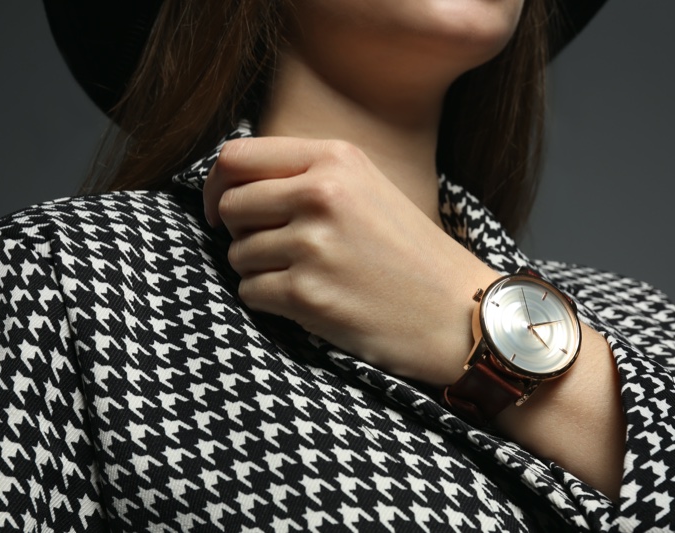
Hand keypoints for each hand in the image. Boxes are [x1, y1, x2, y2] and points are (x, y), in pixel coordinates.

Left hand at [203, 137, 499, 384]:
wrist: (455, 312)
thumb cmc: (410, 252)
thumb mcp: (367, 188)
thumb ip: (306, 175)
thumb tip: (232, 183)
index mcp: (335, 159)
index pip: (237, 157)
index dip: (219, 185)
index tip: (224, 209)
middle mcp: (321, 194)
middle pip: (232, 205)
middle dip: (241, 231)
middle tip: (276, 249)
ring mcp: (313, 245)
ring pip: (237, 253)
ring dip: (259, 269)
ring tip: (305, 275)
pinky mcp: (307, 294)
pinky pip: (249, 291)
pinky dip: (269, 300)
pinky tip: (307, 300)